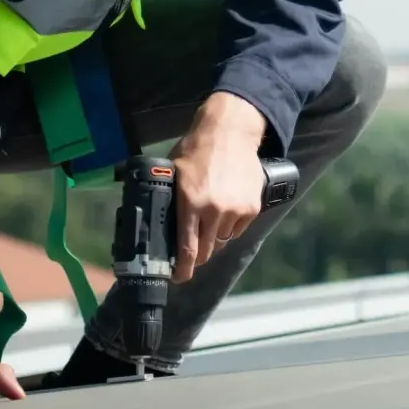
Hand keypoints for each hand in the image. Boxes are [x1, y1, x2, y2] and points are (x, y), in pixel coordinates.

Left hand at [169, 91, 267, 284]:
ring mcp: (236, 210)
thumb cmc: (197, 150)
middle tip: (191, 250)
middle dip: (197, 255)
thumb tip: (156, 225)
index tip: (178, 277)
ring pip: (222, 241)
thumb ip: (168, 200)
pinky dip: (230, 226)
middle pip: (206, 252)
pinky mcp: (252, 208)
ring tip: (209, 220)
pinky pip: (238, 229)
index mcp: (191, 203)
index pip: (187, 250)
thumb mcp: (173, 173)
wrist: (231, 132)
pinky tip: (225, 210)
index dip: (182, 269)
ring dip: (214, 237)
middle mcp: (215, 211)